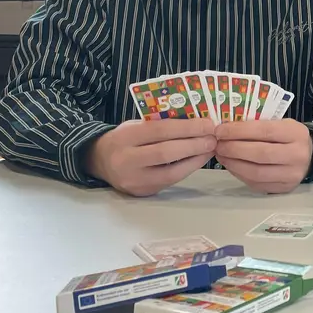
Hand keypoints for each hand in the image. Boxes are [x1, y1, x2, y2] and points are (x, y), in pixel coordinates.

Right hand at [87, 119, 216, 196]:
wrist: (99, 161)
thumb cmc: (124, 138)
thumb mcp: (135, 125)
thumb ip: (159, 123)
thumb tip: (195, 121)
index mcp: (124, 137)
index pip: (159, 130)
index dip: (187, 127)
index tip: (208, 124)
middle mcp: (126, 160)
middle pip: (166, 152)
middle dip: (194, 144)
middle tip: (213, 137)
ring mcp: (134, 180)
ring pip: (170, 172)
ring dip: (195, 159)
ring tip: (210, 148)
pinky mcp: (142, 192)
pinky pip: (169, 181)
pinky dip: (187, 169)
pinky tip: (198, 160)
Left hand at [214, 119, 312, 193]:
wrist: (310, 156)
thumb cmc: (288, 136)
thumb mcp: (280, 123)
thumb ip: (258, 124)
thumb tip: (226, 128)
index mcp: (296, 133)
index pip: (264, 130)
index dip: (239, 131)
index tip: (220, 130)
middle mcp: (297, 155)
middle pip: (260, 153)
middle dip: (234, 148)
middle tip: (218, 144)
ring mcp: (292, 175)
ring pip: (256, 172)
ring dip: (233, 163)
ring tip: (221, 155)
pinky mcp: (283, 188)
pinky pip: (256, 183)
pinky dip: (240, 174)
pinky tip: (231, 165)